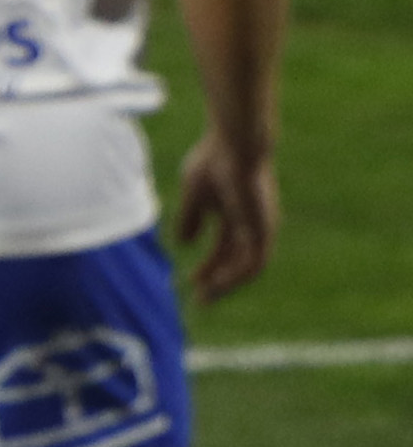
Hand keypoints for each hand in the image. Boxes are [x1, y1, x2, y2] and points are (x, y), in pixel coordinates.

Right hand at [175, 137, 279, 303]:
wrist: (235, 145)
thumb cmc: (213, 161)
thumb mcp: (195, 195)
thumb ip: (189, 219)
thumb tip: (182, 243)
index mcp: (236, 215)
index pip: (223, 250)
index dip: (208, 268)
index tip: (191, 283)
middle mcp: (252, 225)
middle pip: (236, 263)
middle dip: (218, 282)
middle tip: (200, 301)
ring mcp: (260, 227)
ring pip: (247, 267)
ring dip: (228, 284)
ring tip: (207, 296)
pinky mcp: (264, 228)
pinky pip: (254, 261)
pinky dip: (237, 275)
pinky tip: (219, 283)